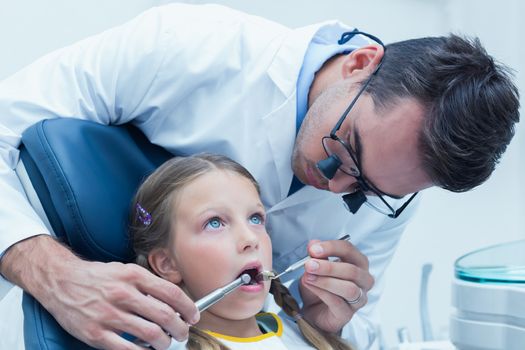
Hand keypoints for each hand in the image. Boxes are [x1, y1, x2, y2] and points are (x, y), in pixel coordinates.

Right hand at [0, 236, 198, 349]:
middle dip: (180, 329)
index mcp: (133, 276)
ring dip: (165, 342)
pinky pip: (128, 349)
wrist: (61, 281)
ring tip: (165, 342)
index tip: (193, 316)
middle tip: (182, 333)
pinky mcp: (97, 333)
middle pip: (165, 316)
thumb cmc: (96, 277)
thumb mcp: (125, 270)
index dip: (188, 308)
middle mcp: (123, 294)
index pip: (171, 293)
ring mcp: (109, 315)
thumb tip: (173, 301)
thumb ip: (147, 284)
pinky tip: (146, 349)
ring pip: (151, 334)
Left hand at [299, 238, 373, 333]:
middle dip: (328, 267)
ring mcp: (359, 298)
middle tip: (309, 265)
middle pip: (352, 270)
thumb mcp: (314, 266)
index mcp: (357, 262)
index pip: (349, 250)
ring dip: (326, 281)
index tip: (313, 249)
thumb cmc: (319, 285)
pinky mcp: (348, 314)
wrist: (313, 310)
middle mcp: (363, 280)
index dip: (331, 247)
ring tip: (308, 277)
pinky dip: (322, 293)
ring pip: (349, 288)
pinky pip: (338, 303)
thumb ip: (316, 255)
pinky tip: (310, 286)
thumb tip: (313, 244)